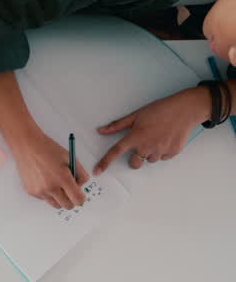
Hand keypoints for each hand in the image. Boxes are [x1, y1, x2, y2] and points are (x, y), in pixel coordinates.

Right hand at [12, 128, 90, 209]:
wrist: (27, 146)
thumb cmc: (49, 150)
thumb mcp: (70, 158)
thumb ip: (81, 174)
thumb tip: (80, 186)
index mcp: (63, 178)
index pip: (78, 199)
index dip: (81, 198)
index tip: (80, 195)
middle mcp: (50, 187)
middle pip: (68, 206)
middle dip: (71, 199)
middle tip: (70, 190)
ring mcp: (39, 191)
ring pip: (56, 204)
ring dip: (59, 198)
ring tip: (57, 184)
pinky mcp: (31, 191)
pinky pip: (44, 199)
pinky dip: (48, 194)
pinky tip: (45, 180)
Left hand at [94, 87, 209, 173]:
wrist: (185, 110)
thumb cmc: (160, 110)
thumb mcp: (136, 114)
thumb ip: (118, 125)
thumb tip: (101, 130)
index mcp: (135, 136)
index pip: (116, 152)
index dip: (105, 162)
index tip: (97, 172)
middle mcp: (147, 146)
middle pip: (134, 163)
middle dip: (135, 158)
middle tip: (142, 145)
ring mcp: (160, 151)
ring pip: (150, 160)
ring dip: (150, 153)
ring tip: (157, 137)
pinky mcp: (172, 153)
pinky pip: (163, 157)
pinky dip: (163, 151)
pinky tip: (166, 139)